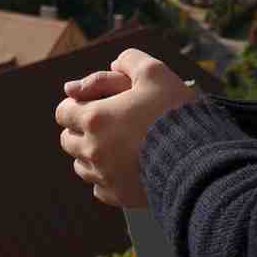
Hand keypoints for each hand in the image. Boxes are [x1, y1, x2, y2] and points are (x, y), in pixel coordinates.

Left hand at [55, 48, 197, 207]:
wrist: (194, 156)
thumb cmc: (172, 111)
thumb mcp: (154, 72)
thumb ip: (131, 60)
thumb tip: (115, 63)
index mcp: (95, 118)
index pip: (63, 111)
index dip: (77, 102)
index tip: (96, 101)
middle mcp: (92, 149)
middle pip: (68, 140)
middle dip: (82, 128)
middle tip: (108, 121)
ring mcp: (103, 176)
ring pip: (81, 165)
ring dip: (92, 153)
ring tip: (116, 143)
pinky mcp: (117, 195)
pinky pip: (100, 187)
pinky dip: (107, 175)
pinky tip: (125, 164)